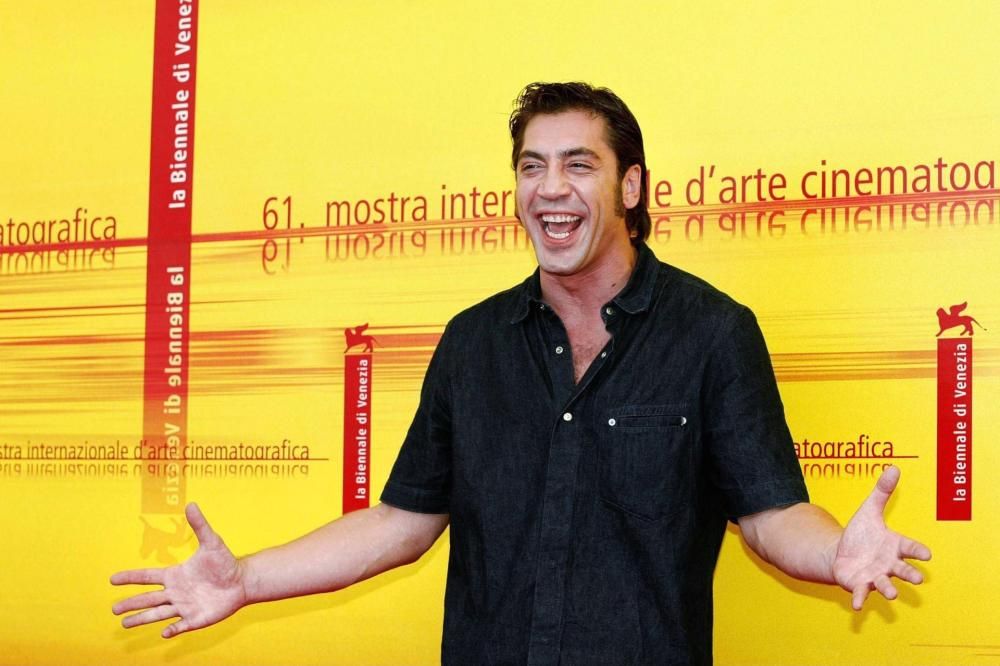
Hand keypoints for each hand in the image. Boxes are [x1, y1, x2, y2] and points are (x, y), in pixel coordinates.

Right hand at [111, 503, 247, 637]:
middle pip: (148, 599)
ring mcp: (184, 606)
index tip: (112, 579)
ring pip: (158, 614)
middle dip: (131, 604)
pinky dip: (172, 629)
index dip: (130, 577)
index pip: (147, 577)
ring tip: (124, 624)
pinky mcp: (196, 618)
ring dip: (142, 619)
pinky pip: (181, 626)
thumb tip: (190, 504)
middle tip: (113, 609)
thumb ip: (199, 525)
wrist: (241, 581)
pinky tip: (163, 633)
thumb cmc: (225, 562)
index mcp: (175, 575)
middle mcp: (175, 592)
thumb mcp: (211, 542)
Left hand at [832, 466, 930, 609]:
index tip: (926, 553)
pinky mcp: (859, 584)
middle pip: (902, 570)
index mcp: (894, 546)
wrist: (841, 553)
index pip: (910, 548)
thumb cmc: (861, 534)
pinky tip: (857, 606)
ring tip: (893, 595)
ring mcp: (875, 576)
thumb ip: (881, 493)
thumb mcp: (869, 510)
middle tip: (918, 578)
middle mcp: (888, 564)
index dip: (918, 551)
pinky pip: (861, 593)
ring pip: (885, 584)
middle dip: (910, 574)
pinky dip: (860, 599)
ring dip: (889, 589)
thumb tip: (893, 467)